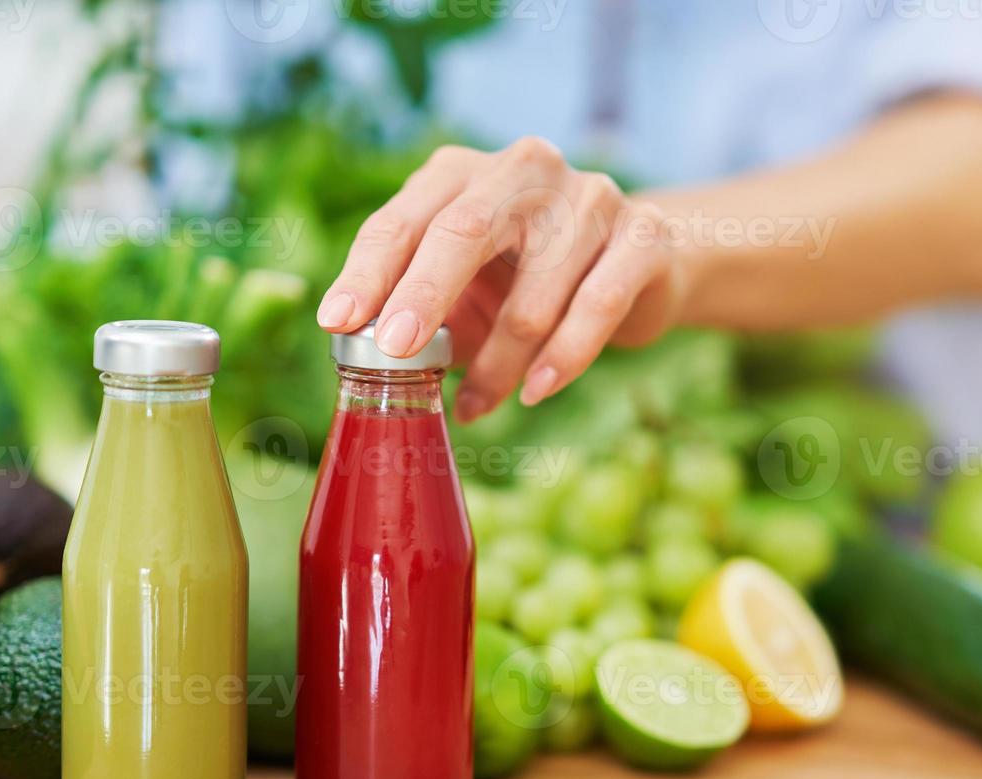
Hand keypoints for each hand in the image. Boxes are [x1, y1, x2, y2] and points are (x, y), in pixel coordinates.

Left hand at [316, 137, 686, 421]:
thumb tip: (361, 353)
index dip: (368, 272)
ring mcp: (590, 198)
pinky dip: (563, 358)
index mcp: (464, 173)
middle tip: (396, 353)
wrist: (642, 264)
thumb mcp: (466, 285)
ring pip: (533, 294)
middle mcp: (525, 170)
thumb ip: (419, 304)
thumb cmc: (530, 277)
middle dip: (423, 296)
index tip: (338, 322)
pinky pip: (598, 306)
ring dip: (498, 364)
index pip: (405, 218)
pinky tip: (535, 392)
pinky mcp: (643, 237)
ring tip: (476, 405)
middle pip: (464, 231)